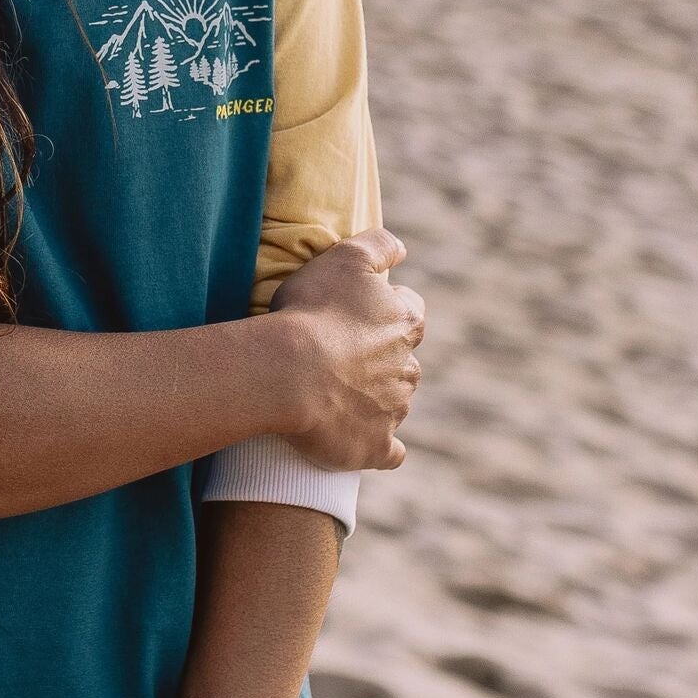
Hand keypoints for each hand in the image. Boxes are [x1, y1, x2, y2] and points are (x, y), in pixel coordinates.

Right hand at [270, 227, 423, 469]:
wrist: (289, 372)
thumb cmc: (311, 312)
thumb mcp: (345, 257)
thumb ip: (379, 244)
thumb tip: (403, 248)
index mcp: (405, 323)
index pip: (409, 311)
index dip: (385, 310)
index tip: (357, 315)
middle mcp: (408, 368)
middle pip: (403, 360)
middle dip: (381, 358)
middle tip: (339, 356)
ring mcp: (394, 411)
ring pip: (395, 403)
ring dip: (376, 399)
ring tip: (336, 394)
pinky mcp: (374, 446)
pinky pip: (389, 452)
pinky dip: (382, 449)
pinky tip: (367, 445)